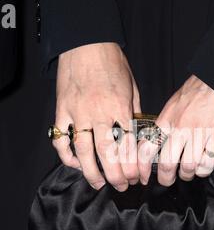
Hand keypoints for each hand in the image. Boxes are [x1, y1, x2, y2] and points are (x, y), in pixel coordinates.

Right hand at [53, 43, 140, 191]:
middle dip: (116, 175)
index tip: (137, 178)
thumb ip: (134, 113)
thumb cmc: (113, 64)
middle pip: (107, 153)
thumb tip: (138, 135)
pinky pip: (60, 138)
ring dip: (91, 172)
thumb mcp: (132, 87)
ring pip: (83, 151)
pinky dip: (66, 155)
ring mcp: (78, 112)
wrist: (87, 43)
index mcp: (121, 107)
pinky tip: (75, 164)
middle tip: (122, 186)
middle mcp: (99, 113)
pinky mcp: (62, 110)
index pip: (129, 146)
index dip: (134, 166)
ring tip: (99, 184)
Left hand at [138, 75, 213, 185]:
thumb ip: (166, 121)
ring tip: (187, 173)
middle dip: (165, 178)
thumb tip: (158, 140)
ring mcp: (200, 134)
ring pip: (187, 167)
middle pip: (167, 163)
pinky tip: (202, 167)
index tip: (142, 176)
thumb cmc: (200, 89)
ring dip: (186, 175)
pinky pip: (207, 164)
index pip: (147, 147)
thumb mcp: (175, 102)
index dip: (142, 167)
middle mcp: (181, 128)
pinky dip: (203, 170)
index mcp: (167, 119)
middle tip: (166, 181)